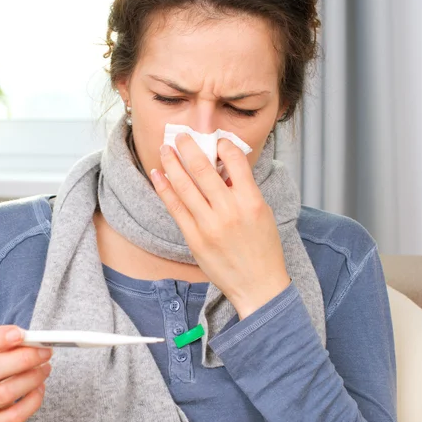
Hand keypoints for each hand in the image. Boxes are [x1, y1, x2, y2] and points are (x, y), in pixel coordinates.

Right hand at [0, 325, 51, 421]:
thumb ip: (5, 345)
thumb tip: (32, 340)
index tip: (21, 334)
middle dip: (22, 359)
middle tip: (45, 352)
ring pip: (2, 395)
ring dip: (31, 379)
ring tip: (45, 368)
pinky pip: (12, 417)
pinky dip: (32, 401)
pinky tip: (40, 388)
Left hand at [150, 133, 290, 318]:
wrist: (258, 285)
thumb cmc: (263, 249)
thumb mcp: (262, 213)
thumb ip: (244, 190)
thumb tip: (222, 167)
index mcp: (251, 201)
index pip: (235, 161)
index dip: (223, 145)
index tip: (216, 139)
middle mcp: (229, 211)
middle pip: (203, 170)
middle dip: (189, 148)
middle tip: (180, 135)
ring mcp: (209, 225)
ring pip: (185, 186)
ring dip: (172, 163)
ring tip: (165, 148)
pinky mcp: (194, 238)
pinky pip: (175, 207)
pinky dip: (164, 188)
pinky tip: (158, 174)